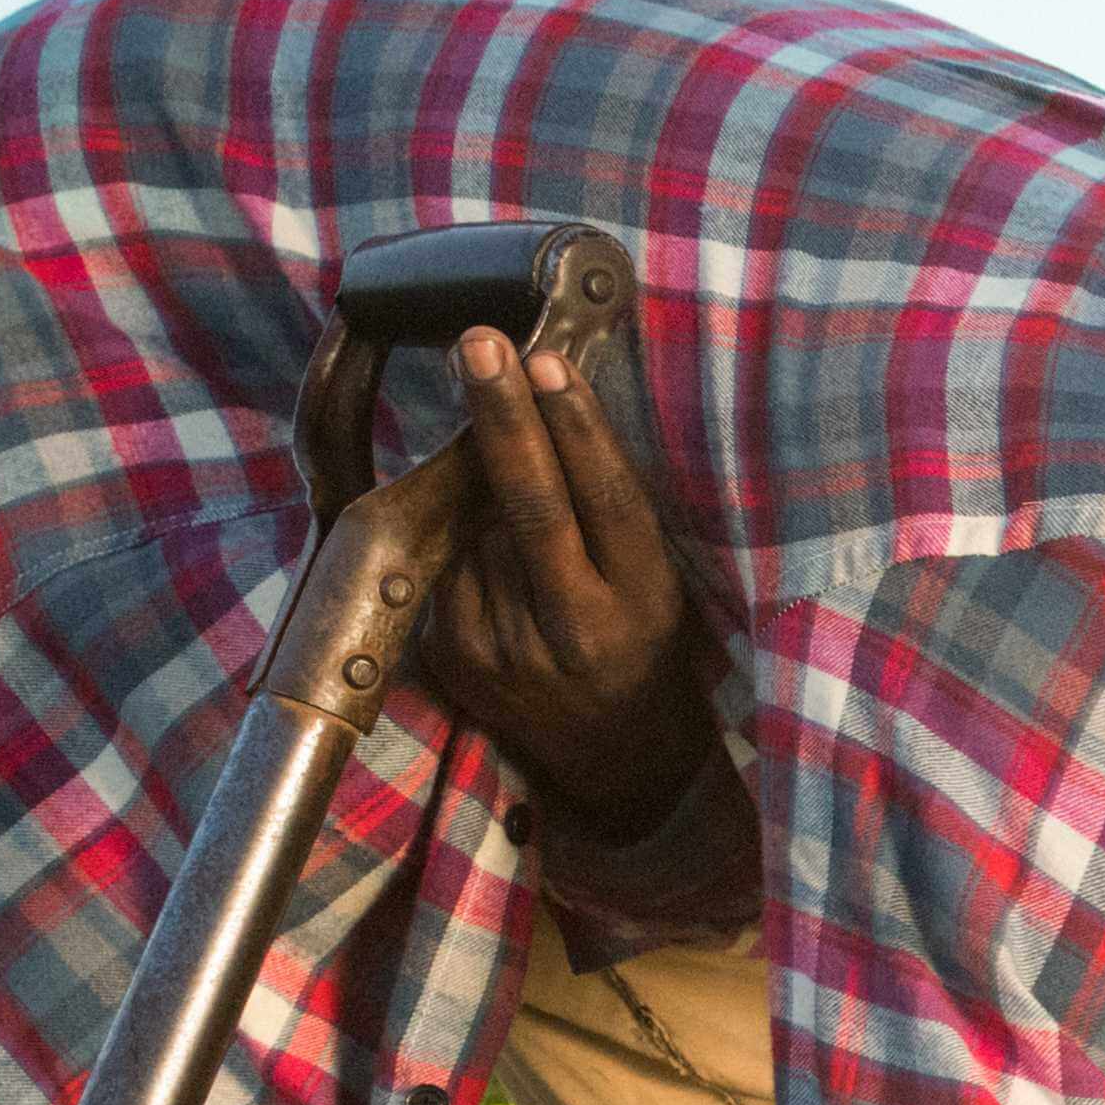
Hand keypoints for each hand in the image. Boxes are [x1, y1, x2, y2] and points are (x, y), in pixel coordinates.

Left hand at [410, 321, 722, 827]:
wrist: (615, 758)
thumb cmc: (644, 646)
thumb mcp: (655, 583)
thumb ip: (605, 517)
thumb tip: (538, 410)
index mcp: (641, 603)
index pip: (605, 500)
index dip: (576, 428)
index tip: (547, 361)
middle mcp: (573, 629)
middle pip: (530, 505)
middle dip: (502, 417)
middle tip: (478, 345)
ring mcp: (505, 647)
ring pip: (479, 528)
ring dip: (486, 490)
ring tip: (520, 513)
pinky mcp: (457, 657)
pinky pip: (450, 564)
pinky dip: (464, 539)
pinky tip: (494, 557)